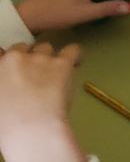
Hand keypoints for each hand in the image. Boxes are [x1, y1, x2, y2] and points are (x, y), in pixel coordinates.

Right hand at [0, 42, 82, 161]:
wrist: (29, 129)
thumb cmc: (7, 124)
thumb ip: (4, 87)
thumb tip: (12, 86)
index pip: (2, 54)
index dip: (11, 61)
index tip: (16, 69)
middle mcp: (16, 58)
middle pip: (23, 48)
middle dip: (29, 58)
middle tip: (34, 75)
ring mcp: (39, 59)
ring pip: (45, 47)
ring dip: (48, 58)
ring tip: (54, 73)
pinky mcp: (61, 63)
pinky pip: (72, 49)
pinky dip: (75, 55)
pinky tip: (75, 63)